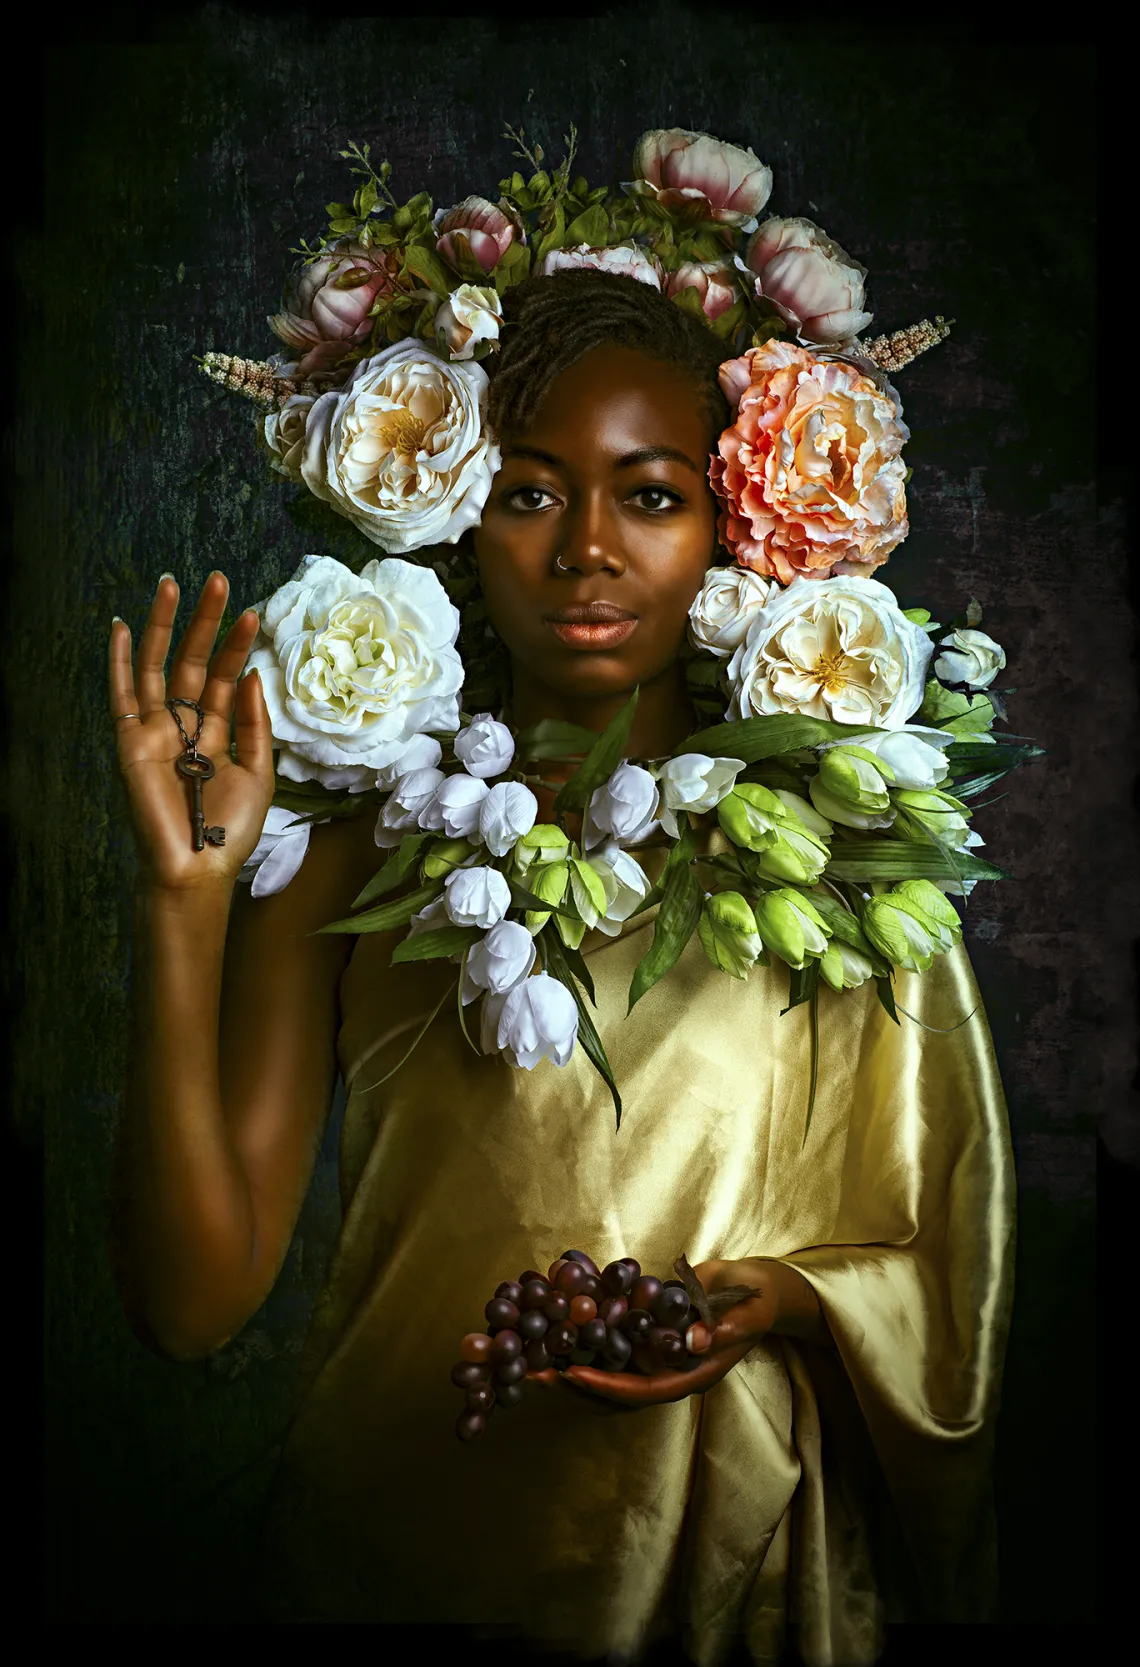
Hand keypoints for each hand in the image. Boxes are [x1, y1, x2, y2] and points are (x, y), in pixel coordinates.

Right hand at [109, 572, 274, 891]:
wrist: (200, 868)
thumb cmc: (230, 829)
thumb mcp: (259, 772)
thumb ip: (255, 723)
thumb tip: (254, 674)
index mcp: (216, 734)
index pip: (228, 679)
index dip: (239, 646)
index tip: (254, 611)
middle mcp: (183, 725)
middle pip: (193, 662)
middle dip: (206, 622)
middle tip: (219, 580)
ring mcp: (154, 731)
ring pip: (156, 667)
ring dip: (164, 626)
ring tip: (174, 585)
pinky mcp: (130, 742)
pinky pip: (122, 695)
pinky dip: (118, 661)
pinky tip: (120, 626)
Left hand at [526, 1259, 780, 1412]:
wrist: (760, 1288)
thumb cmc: (757, 1300)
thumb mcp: (746, 1312)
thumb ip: (722, 1328)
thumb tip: (695, 1341)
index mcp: (692, 1375)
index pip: (645, 1390)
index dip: (609, 1385)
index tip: (575, 1375)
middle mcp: (669, 1370)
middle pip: (617, 1388)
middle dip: (576, 1382)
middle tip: (533, 1371)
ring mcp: (657, 1354)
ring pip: (609, 1368)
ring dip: (572, 1362)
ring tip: (530, 1355)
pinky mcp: (650, 1334)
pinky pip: (614, 1342)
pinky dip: (587, 1336)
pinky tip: (557, 1323)